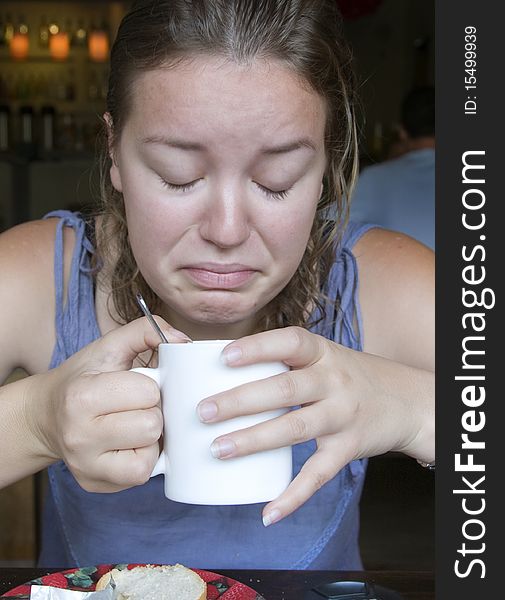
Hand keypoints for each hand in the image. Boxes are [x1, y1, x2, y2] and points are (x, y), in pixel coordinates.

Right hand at [32, 317, 189, 492]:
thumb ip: (145, 332)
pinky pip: (140, 475)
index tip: (134, 386)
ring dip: (149, 438)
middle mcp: (79, 436)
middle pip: (151, 425)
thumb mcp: (108, 347)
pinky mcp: (95, 485)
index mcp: (82, 396)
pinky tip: (129, 444)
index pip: (147, 393)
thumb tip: (184, 341)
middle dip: (151, 412)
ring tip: (132, 425)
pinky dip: (142, 458)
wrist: (46, 415)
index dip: (149, 387)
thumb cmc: (84, 378)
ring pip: (149, 456)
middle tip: (134, 407)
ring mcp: (86, 466)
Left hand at [196, 326, 433, 524]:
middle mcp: (334, 382)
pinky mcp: (348, 448)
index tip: (225, 357)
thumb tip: (222, 369)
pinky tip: (268, 512)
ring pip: (295, 428)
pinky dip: (292, 495)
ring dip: (254, 440)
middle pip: (285, 388)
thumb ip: (287, 361)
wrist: (406, 401)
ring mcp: (342, 416)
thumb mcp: (325, 357)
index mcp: (323, 353)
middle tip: (204, 412)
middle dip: (242, 400)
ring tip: (218, 449)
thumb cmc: (349, 376)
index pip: (291, 342)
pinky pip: (318, 474)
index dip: (258, 348)